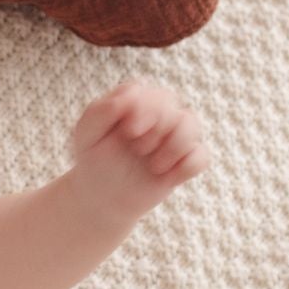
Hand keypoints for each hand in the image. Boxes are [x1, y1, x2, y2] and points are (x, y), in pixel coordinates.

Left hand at [68, 79, 209, 219]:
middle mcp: (158, 113)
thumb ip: (103, 109)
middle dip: (157, 129)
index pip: (151, 92)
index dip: (146, 109)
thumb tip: (131, 95)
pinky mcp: (185, 161)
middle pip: (173, 106)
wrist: (101, 195)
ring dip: (174, 146)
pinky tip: (166, 177)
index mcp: (135, 101)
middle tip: (138, 150)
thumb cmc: (93, 158)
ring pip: (191, 124)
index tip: (129, 132)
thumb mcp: (87, 133)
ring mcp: (174, 136)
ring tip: (154, 165)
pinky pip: (201, 157)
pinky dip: (185, 167)